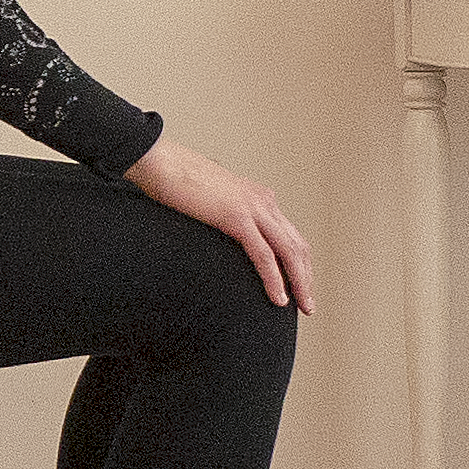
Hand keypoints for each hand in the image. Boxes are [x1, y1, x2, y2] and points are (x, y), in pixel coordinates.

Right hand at [125, 135, 315, 312]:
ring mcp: (252, 208)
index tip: (300, 285)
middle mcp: (263, 200)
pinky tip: (279, 299)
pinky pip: (263, 255)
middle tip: (308, 304)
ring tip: (302, 307)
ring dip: (300, 283)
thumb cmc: (176, 179)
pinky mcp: (236, 217)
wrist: (161, 162)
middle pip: (297, 245)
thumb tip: (219, 228)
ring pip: (289, 252)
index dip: (299, 263)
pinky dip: (274, 279)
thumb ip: (223, 214)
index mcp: (258, 196)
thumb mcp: (210, 199)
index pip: (290, 234)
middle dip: (306, 277)